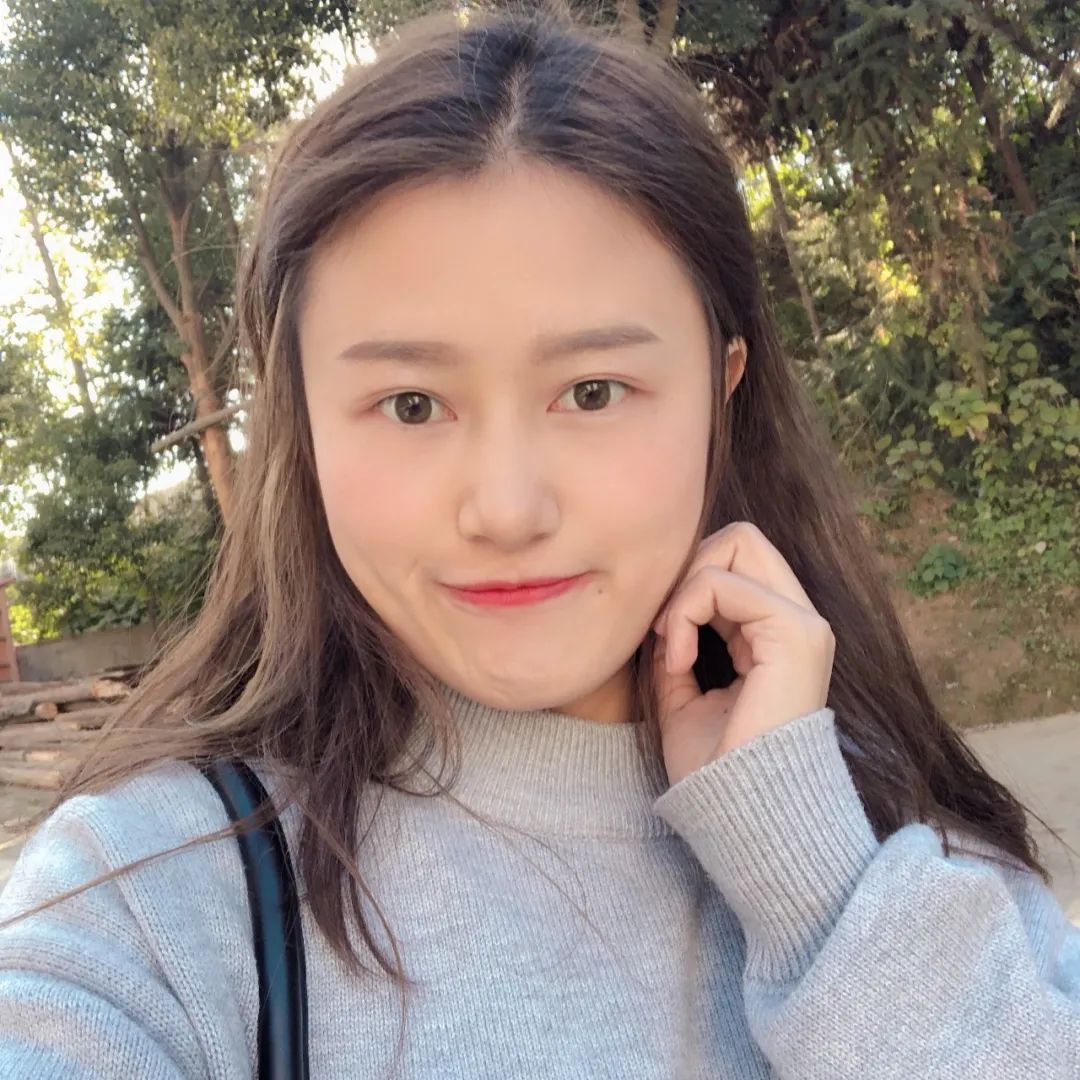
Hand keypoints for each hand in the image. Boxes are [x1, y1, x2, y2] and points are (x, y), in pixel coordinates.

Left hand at [651, 521, 835, 785]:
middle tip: (666, 629)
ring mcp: (803, 624)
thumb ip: (676, 647)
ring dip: (684, 591)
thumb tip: (655, 611)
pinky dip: (684, 612)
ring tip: (671, 647)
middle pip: (739, 538)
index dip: (687, 584)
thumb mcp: (683, 696)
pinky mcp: (794, 634)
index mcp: (777, 635)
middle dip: (688, 571)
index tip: (663, 639)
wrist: (743, 816)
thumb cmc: (715, 766)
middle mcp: (799, 621)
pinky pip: (721, 583)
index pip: (733, 562)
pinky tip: (678, 661)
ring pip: (734, 544)